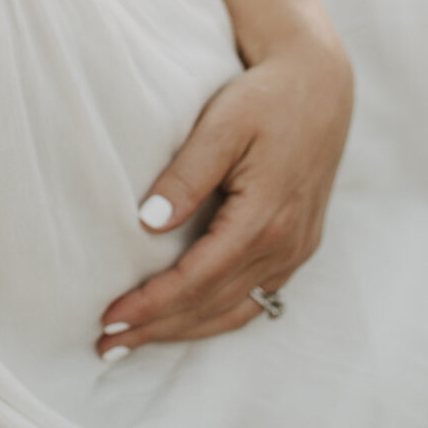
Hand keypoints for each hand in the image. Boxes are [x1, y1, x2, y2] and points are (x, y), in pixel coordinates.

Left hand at [96, 31, 352, 354]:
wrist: (319, 83)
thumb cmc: (266, 97)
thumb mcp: (222, 125)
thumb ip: (187, 175)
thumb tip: (149, 222)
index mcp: (266, 218)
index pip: (198, 279)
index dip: (152, 303)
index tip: (110, 317)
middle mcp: (287, 244)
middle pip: (214, 305)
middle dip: (159, 328)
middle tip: (107, 344)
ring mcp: (297, 249)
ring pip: (236, 310)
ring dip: (185, 330)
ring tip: (136, 341)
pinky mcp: (298, 245)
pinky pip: (256, 297)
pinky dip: (216, 316)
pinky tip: (186, 321)